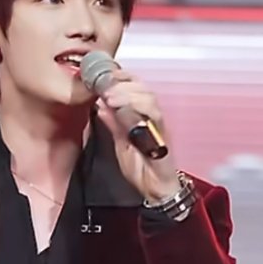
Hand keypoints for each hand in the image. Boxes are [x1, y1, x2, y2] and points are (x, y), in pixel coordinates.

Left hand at [94, 71, 181, 202]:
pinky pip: (154, 116)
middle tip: (103, 85)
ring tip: (110, 95)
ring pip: (148, 97)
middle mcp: (152, 116)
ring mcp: (158, 124)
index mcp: (142, 114)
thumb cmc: (141, 167)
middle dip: (122, 82)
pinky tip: (122, 108)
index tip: (102, 75)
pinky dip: (138, 108)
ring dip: (127, 93)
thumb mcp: (120, 142)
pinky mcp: (162, 135)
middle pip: (142, 87)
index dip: (120, 78)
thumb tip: (100, 105)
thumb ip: (112, 123)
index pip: (134, 87)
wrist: (155, 188)